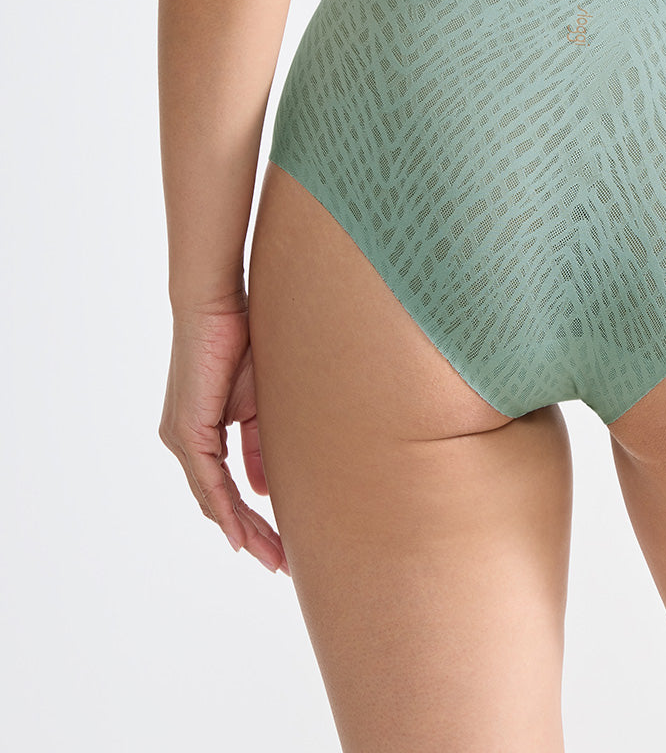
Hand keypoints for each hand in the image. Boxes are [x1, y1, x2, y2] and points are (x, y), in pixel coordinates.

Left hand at [159, 290, 289, 574]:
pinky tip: (241, 534)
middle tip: (280, 563)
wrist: (216, 304)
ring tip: (272, 556)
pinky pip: (208, 482)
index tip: (279, 542)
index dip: (252, 518)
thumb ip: (261, 441)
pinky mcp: (187, 430)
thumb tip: (268, 486)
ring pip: (212, 500)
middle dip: (252, 535)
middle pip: (219, 503)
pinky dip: (225, 510)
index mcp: (202, 432)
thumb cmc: (241, 338)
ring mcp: (183, 438)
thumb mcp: (260, 399)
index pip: (227, 488)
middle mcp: (185, 441)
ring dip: (243, 531)